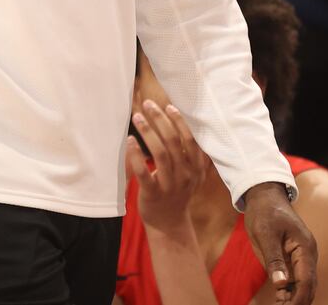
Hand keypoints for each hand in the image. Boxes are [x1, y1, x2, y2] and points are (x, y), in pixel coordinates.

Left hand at [125, 99, 206, 237]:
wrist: (169, 223)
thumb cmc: (178, 191)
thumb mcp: (191, 173)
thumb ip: (189, 153)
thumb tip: (181, 123)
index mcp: (197, 168)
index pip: (190, 139)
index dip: (179, 121)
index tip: (168, 106)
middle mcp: (186, 175)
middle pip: (173, 142)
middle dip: (160, 120)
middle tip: (148, 104)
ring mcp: (170, 185)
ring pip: (160, 154)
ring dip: (147, 132)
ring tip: (137, 117)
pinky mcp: (153, 194)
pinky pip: (143, 173)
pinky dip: (136, 156)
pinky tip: (130, 141)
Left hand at [243, 183, 317, 304]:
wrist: (265, 196)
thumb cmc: (265, 212)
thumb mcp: (265, 234)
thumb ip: (274, 259)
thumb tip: (281, 284)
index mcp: (305, 248)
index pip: (307, 280)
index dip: (299, 299)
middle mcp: (308, 255)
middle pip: (309, 287)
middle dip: (298, 302)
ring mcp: (302, 257)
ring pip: (303, 286)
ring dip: (293, 300)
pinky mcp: (294, 259)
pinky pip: (296, 280)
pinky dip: (289, 293)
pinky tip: (279, 302)